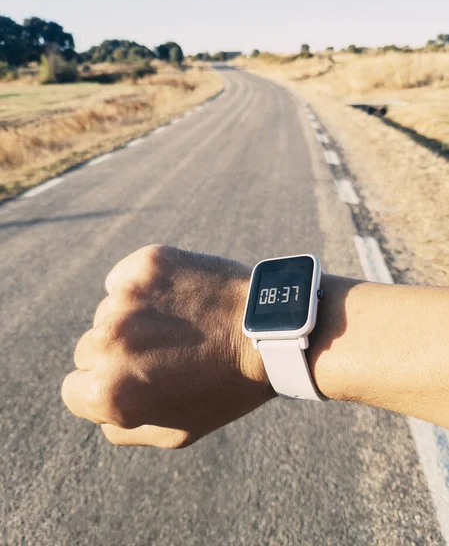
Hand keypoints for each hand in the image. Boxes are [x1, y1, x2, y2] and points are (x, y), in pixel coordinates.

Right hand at [62, 245, 273, 447]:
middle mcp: (109, 343)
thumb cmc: (228, 386)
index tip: (136, 379)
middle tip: (162, 351)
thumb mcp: (176, 432)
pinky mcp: (145, 264)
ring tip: (179, 323)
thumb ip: (123, 428)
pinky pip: (124, 279)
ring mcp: (126, 298)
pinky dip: (144, 287)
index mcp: (110, 392)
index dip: (106, 387)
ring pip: (108, 312)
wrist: (272, 329)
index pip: (74, 390)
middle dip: (117, 353)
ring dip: (132, 318)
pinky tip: (178, 297)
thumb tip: (98, 406)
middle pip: (88, 349)